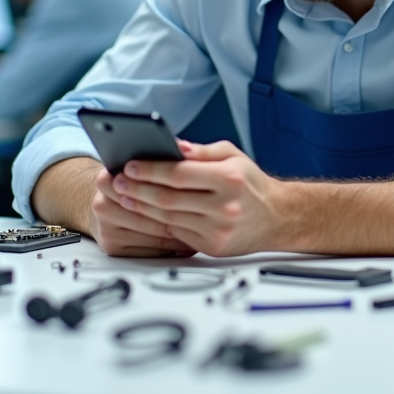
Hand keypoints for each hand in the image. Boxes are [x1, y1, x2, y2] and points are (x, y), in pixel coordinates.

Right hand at [91, 166, 196, 257]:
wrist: (103, 203)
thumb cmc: (128, 183)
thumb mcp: (138, 165)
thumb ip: (158, 160)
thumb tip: (185, 152)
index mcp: (106, 178)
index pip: (145, 186)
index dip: (174, 188)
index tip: (199, 188)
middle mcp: (101, 203)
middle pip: (150, 212)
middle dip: (181, 212)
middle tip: (206, 212)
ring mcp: (105, 228)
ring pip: (152, 233)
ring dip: (179, 233)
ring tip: (202, 227)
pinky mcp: (111, 247)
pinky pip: (149, 250)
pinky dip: (170, 248)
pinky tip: (186, 243)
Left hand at [111, 140, 284, 256]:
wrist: (278, 217)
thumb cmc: (251, 183)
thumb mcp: (232, 155)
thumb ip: (201, 151)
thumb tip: (170, 147)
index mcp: (229, 179)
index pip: (180, 175)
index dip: (150, 170)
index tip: (129, 165)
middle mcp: (224, 207)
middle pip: (168, 199)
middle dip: (137, 188)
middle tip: (116, 180)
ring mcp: (218, 230)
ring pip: (168, 218)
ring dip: (141, 206)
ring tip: (124, 194)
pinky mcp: (213, 246)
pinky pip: (176, 232)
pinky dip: (156, 221)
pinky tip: (143, 211)